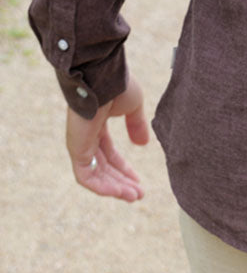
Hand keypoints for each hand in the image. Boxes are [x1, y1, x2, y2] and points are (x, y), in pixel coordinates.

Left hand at [65, 74, 148, 201]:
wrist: (103, 76)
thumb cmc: (118, 85)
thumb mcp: (133, 106)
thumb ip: (136, 125)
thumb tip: (143, 144)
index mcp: (98, 124)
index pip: (110, 153)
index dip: (124, 168)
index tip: (139, 181)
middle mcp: (87, 137)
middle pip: (104, 167)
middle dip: (122, 181)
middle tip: (138, 194)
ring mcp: (80, 144)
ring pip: (96, 175)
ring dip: (115, 188)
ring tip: (134, 196)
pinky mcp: (77, 150)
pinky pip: (87, 176)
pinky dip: (103, 187)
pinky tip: (121, 191)